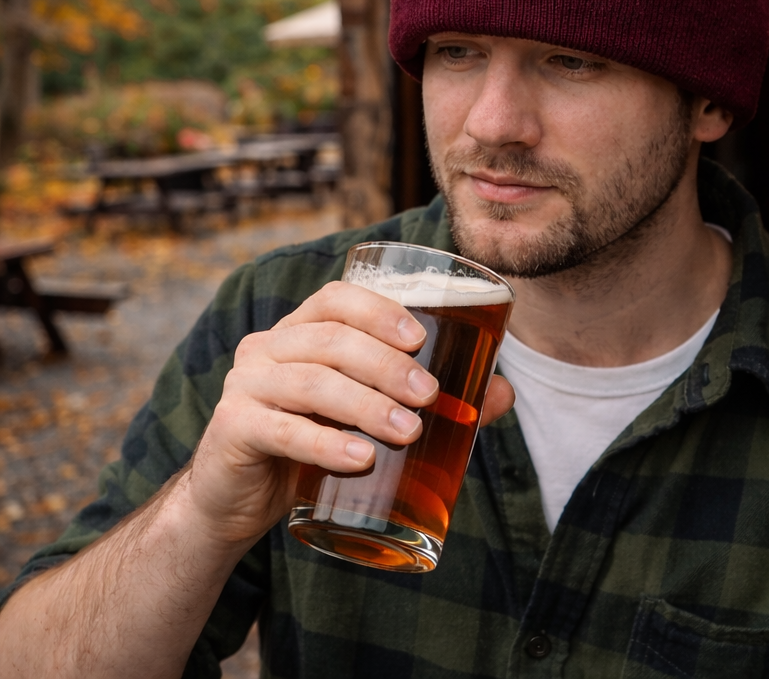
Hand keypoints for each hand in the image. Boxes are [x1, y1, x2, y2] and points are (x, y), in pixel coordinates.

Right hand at [182, 281, 514, 546]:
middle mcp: (266, 348)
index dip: (378, 310)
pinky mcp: (233, 430)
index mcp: (299, 331)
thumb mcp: (360, 416)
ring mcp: (245, 386)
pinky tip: (360, 459)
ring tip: (410, 432)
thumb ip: (424, 400)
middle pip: (330, 340)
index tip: (421, 337)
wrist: (233, 501)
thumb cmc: (307, 444)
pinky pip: (282, 430)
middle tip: (429, 395)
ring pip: (311, 382)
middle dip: (386, 364)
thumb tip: (503, 392)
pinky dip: (326, 443)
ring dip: (367, 405)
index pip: (335, 298)